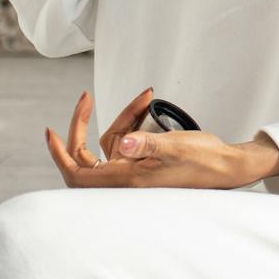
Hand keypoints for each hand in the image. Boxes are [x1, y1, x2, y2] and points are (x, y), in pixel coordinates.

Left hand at [45, 88, 264, 189]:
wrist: (227, 167)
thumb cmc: (204, 161)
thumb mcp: (176, 147)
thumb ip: (147, 144)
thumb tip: (123, 143)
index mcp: (127, 181)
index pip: (78, 173)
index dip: (59, 155)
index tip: (50, 131)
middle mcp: (126, 179)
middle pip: (86, 156)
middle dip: (83, 126)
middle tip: (86, 98)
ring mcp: (134, 172)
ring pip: (110, 142)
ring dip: (123, 116)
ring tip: (147, 98)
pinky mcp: (144, 165)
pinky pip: (126, 141)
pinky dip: (132, 121)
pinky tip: (148, 105)